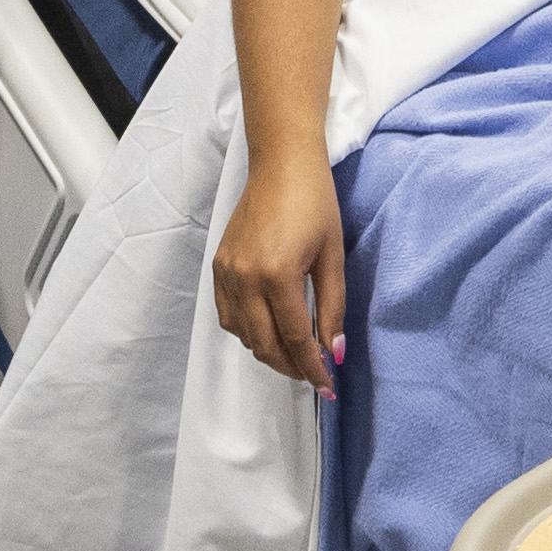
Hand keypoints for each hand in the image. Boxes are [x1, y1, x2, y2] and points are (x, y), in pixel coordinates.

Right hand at [215, 151, 347, 388]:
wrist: (281, 164)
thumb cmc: (315, 202)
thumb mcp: (332, 255)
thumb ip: (332, 307)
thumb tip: (334, 352)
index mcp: (277, 274)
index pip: (294, 338)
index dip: (312, 367)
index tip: (328, 386)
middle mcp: (245, 278)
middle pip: (265, 344)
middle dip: (291, 367)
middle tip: (314, 376)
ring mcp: (226, 273)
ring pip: (243, 335)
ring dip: (269, 352)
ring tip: (295, 357)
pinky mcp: (218, 266)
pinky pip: (228, 316)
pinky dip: (248, 332)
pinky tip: (268, 332)